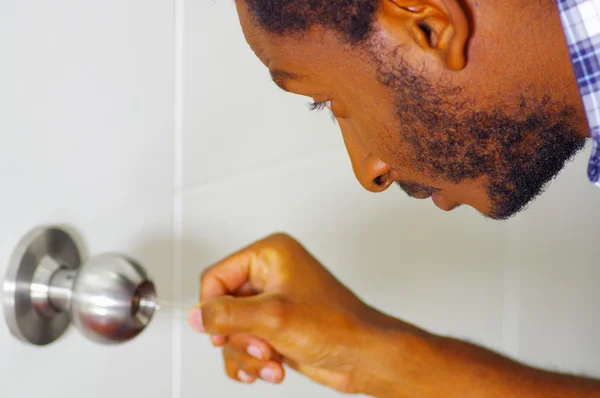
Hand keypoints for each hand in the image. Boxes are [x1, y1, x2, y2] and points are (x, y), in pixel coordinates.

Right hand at [187, 233, 412, 394]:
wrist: (364, 357)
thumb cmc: (337, 327)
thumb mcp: (273, 318)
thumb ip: (227, 316)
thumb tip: (196, 315)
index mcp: (270, 254)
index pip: (216, 276)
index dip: (212, 308)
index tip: (219, 333)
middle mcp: (269, 274)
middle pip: (222, 307)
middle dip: (238, 336)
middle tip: (261, 346)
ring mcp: (271, 303)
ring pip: (231, 331)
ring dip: (247, 353)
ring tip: (271, 361)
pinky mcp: (274, 326)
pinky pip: (244, 344)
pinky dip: (252, 361)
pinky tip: (270, 369)